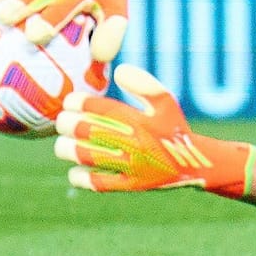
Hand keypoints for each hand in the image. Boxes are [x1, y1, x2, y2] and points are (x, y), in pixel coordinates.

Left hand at [54, 64, 255, 195]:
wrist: (194, 163)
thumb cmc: (173, 128)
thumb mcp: (165, 102)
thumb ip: (143, 83)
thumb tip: (119, 70)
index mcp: (141, 120)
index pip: (104, 109)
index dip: (81, 103)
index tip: (70, 101)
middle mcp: (135, 142)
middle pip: (90, 131)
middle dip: (69, 124)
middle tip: (62, 122)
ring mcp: (132, 165)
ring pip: (90, 156)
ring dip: (69, 149)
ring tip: (62, 144)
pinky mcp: (131, 185)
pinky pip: (101, 183)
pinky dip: (82, 178)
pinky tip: (74, 170)